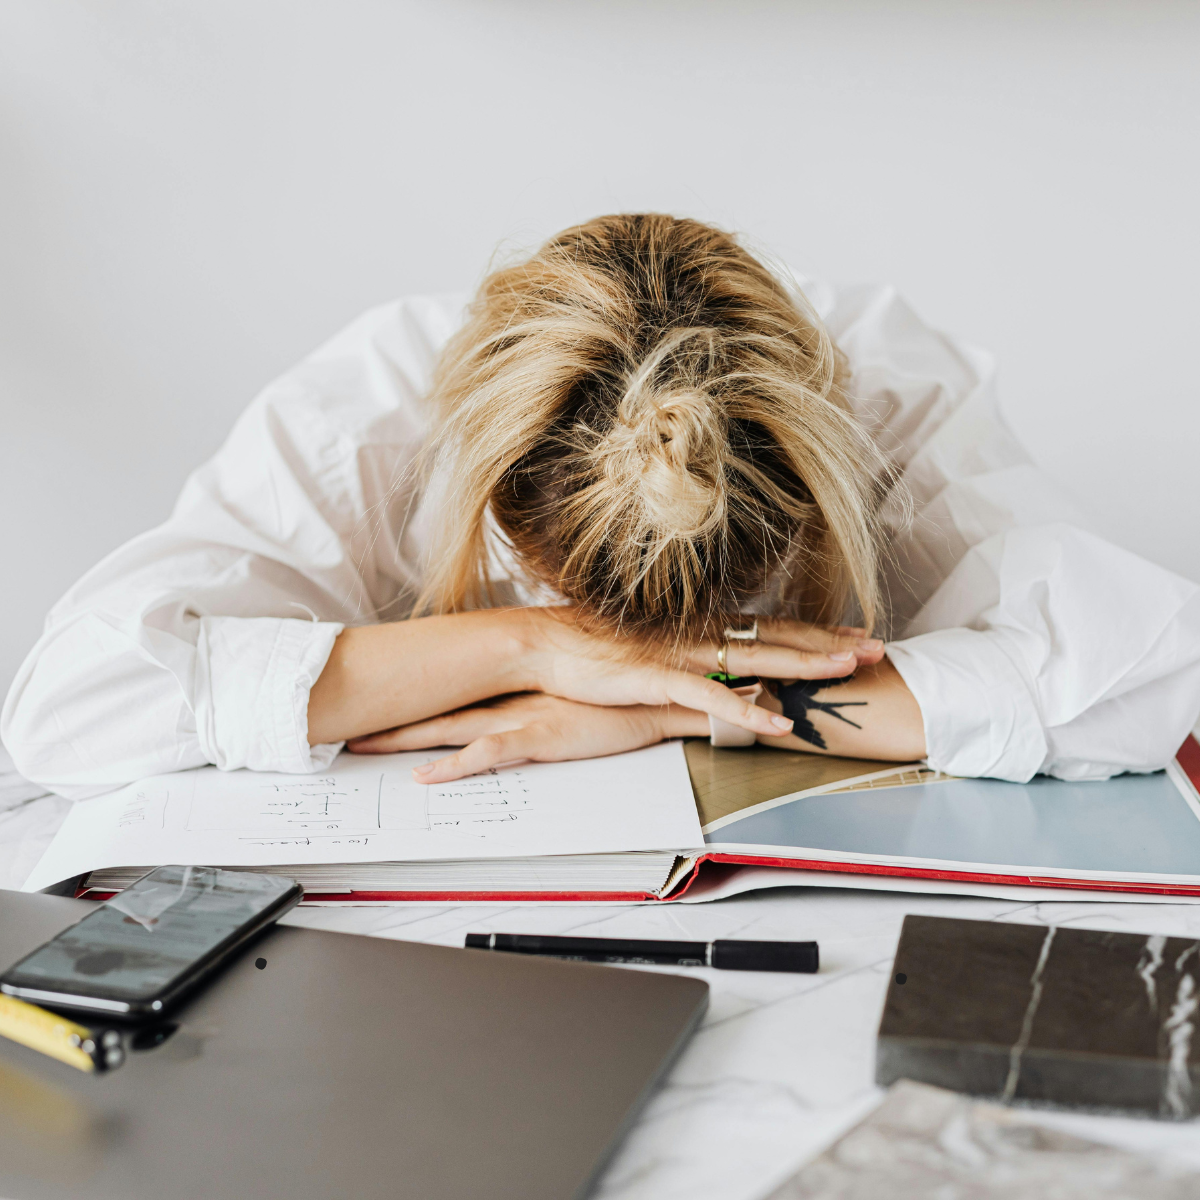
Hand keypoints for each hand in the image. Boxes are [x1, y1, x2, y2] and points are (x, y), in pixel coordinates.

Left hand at [346, 693, 709, 782]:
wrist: (654, 693)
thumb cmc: (617, 699)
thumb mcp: (569, 703)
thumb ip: (539, 707)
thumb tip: (519, 715)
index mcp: (513, 693)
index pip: (452, 699)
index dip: (412, 707)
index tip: (375, 711)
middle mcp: (509, 701)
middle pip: (437, 712)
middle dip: (391, 723)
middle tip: (348, 730)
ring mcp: (520, 716)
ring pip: (449, 729)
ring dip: (406, 740)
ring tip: (366, 750)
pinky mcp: (540, 734)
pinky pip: (488, 753)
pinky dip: (455, 767)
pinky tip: (427, 777)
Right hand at [515, 609, 883, 740]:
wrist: (542, 644)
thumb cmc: (591, 649)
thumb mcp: (648, 650)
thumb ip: (685, 657)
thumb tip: (717, 669)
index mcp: (698, 627)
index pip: (769, 625)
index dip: (813, 630)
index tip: (853, 632)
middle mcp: (698, 635)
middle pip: (776, 636)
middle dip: (828, 641)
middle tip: (876, 647)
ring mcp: (681, 655)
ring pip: (756, 659)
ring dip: (804, 665)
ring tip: (847, 670)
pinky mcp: (659, 679)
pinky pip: (714, 698)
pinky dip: (749, 712)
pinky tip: (780, 722)